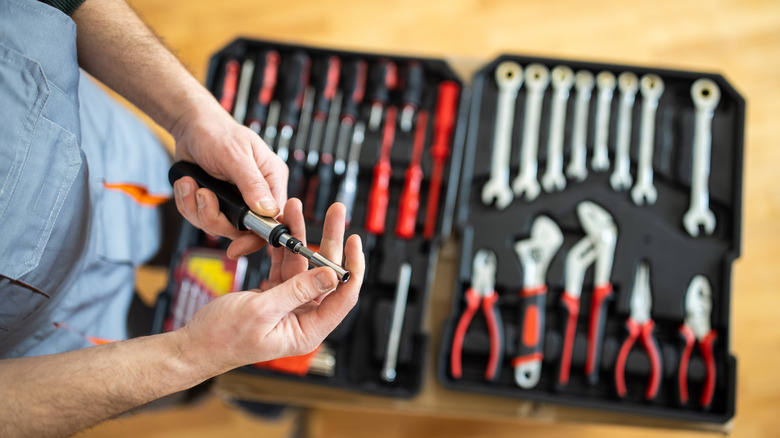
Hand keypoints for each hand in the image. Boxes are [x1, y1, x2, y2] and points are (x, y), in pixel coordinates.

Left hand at [171, 100, 287, 256]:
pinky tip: (186, 184)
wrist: (191, 126)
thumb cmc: (217, 133)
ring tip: (190, 185)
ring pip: (218, 226)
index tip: (238, 246)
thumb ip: (252, 184)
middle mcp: (256, 195)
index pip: (274, 220)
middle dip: (215, 217)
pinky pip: (201, 218)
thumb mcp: (236, 155)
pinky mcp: (215, 203)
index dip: (257, 237)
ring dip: (197, 209)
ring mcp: (234, 201)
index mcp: (271, 181)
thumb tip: (269, 210)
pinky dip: (188, 204)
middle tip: (204, 196)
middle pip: (242, 230)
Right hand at [178, 200, 362, 373]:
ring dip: (301, 237)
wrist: (194, 344)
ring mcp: (290, 305)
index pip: (343, 296)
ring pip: (305, 265)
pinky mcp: (275, 296)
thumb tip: (332, 275)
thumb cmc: (222, 338)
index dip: (352, 266)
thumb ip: (297, 292)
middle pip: (327, 274)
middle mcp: (303, 318)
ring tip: (297, 209)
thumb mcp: (262, 311)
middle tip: (335, 213)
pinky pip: (285, 266)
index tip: (353, 239)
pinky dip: (283, 247)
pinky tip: (283, 227)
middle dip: (330, 241)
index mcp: (307, 330)